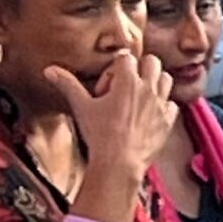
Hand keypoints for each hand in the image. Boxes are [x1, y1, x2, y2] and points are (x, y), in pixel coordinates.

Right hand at [45, 51, 174, 185]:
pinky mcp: (168, 121)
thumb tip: (50, 70)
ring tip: (139, 97)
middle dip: (140, 69)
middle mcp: (148, 89)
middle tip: (126, 86)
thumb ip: (68, 84)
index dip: (115, 69)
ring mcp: (161, 104)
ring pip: (166, 79)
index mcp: (128, 81)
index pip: (126, 58)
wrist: (119, 163)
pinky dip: (164, 106)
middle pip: (152, 61)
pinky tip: (150, 115)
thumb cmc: (100, 135)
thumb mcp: (81, 107)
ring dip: (154, 83)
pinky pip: (172, 104)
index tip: (107, 87)